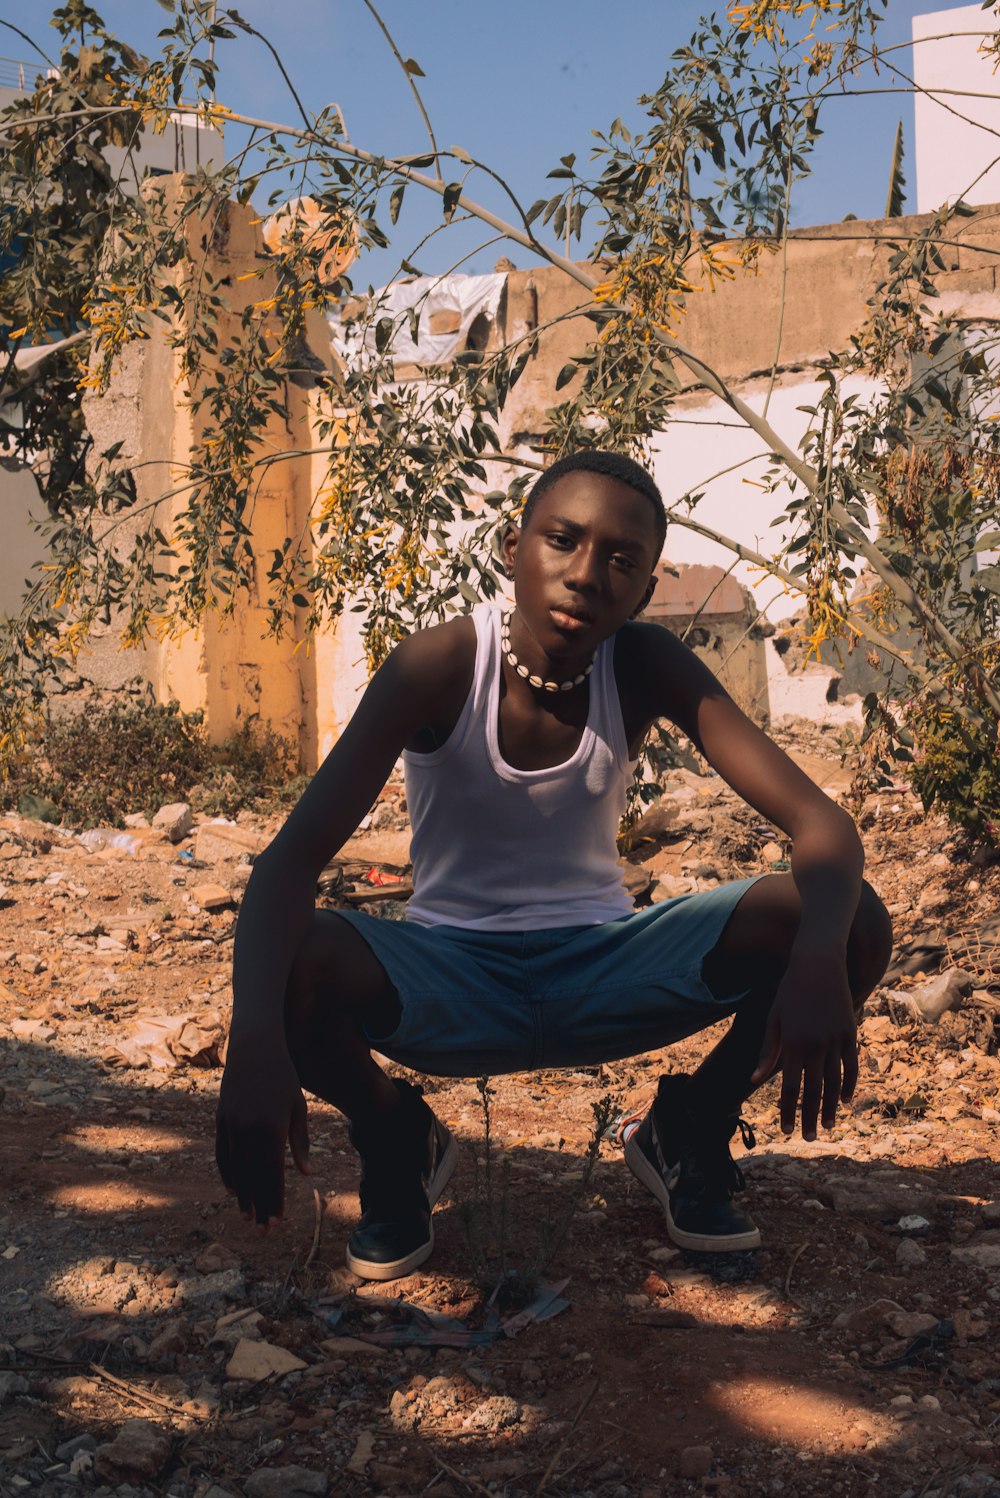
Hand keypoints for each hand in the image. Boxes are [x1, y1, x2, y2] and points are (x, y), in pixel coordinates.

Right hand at [215, 1045, 310, 1226]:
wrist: (254, 1049)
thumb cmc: (283, 1077)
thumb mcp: (298, 1107)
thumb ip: (300, 1141)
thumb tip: (306, 1173)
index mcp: (270, 1129)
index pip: (272, 1174)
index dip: (274, 1200)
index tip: (277, 1223)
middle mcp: (247, 1131)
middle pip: (253, 1177)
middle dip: (259, 1206)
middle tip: (263, 1231)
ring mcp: (231, 1126)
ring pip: (235, 1169)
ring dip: (242, 1195)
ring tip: (247, 1217)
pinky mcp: (221, 1120)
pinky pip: (222, 1153)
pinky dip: (227, 1174)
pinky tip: (232, 1190)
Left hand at [751, 953, 857, 1139]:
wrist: (818, 964)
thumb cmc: (789, 992)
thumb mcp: (773, 1019)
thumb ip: (767, 1052)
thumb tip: (755, 1080)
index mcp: (793, 1044)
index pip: (791, 1088)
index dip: (789, 1111)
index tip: (786, 1131)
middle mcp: (816, 1046)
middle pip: (814, 1091)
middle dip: (810, 1117)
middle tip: (808, 1138)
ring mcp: (836, 1041)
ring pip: (835, 1083)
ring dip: (830, 1108)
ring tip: (828, 1126)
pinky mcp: (851, 1034)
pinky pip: (851, 1067)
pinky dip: (849, 1086)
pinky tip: (844, 1101)